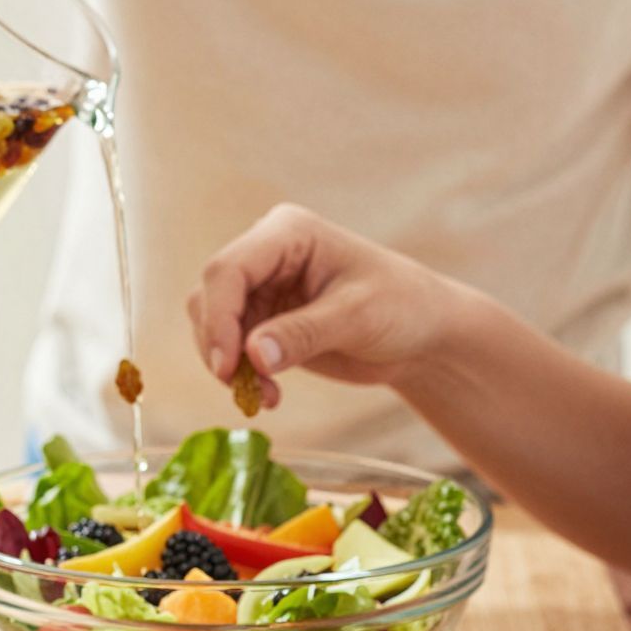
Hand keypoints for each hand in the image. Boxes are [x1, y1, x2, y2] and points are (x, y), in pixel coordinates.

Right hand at [186, 204, 466, 406]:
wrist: (420, 336)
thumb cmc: (402, 308)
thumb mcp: (357, 317)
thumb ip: (303, 333)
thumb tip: (251, 355)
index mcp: (287, 233)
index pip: (229, 270)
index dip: (218, 318)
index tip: (227, 367)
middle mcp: (266, 255)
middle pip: (210, 297)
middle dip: (219, 346)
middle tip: (243, 389)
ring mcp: (262, 288)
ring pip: (212, 325)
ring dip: (229, 367)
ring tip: (265, 397)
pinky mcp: (263, 321)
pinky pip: (230, 349)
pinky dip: (241, 377)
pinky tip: (270, 396)